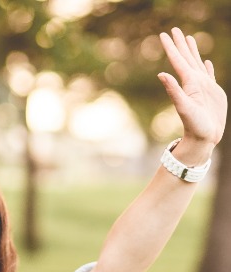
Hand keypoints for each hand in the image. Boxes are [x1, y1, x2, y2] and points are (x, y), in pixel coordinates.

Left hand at [158, 28, 226, 148]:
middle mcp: (194, 82)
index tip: (163, 34)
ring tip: (188, 39)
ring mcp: (203, 86)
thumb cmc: (194, 125)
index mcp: (188, 82)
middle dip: (180, 44)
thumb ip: (173, 90)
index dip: (170, 47)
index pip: (177, 60)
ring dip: (192, 51)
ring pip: (197, 63)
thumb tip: (161, 74)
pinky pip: (209, 75)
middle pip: (186, 58)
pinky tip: (205, 62)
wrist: (204, 138)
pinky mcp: (212, 92)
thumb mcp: (183, 106)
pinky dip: (207, 67)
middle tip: (174, 30)